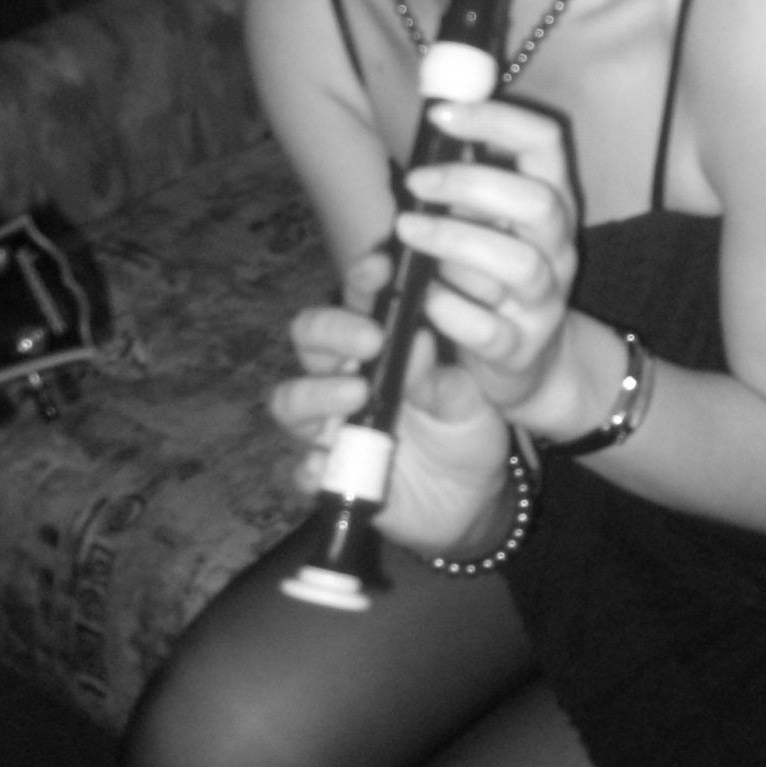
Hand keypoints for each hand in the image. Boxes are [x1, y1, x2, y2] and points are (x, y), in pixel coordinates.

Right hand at [270, 247, 512, 556]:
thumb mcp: (468, 399)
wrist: (474, 499)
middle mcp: (344, 376)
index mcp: (380, 343)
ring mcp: (331, 426)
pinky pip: (302, 471)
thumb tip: (418, 339)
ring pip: (290, 400)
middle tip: (372, 338)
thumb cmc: (466, 429)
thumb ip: (439, 375)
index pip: (358, 297)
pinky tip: (327, 464)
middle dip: (332, 330)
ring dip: (316, 392)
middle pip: (309, 338)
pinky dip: (310, 466)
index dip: (363, 278)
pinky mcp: (330, 476)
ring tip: (357, 393)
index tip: (383, 267)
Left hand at [394, 97, 579, 417]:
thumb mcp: (489, 222)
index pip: (545, 143)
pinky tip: (421, 296)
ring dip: (455, 241)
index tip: (441, 114)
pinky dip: (449, 310)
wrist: (533, 363)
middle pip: (538, 203)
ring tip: (406, 229)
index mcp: (552, 202)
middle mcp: (558, 248)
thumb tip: (433, 117)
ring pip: (520, 265)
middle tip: (415, 181)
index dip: (497, 119)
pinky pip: (490, 330)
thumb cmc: (493, 276)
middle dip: (471, 183)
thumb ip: (467, 179)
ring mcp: (545, 301)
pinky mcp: (521, 350)